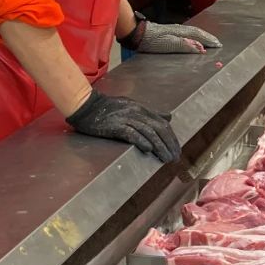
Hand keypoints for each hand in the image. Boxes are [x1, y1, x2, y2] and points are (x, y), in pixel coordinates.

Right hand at [66, 91, 180, 162]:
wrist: (87, 105)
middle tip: (176, 157)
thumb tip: (168, 117)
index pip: (162, 123)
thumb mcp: (132, 106)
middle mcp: (137, 113)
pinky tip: (149, 150)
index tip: (177, 149)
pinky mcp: (115, 126)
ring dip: (160, 146)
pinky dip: (142, 141)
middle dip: (170, 144)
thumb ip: (150, 112)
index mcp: (142, 109)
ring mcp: (126, 119)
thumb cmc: (108, 107)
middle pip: (159, 128)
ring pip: (149, 132)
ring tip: (167, 158)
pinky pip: (131, 133)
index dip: (171, 137)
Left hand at [123, 17, 221, 52]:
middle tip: (217, 43)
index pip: (199, 35)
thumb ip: (184, 46)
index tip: (218, 45)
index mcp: (182, 32)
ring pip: (193, 31)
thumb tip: (200, 48)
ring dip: (203, 36)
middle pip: (198, 32)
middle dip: (208, 37)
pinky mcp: (170, 31)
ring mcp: (175, 29)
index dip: (209, 40)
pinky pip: (188, 33)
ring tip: (209, 41)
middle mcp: (180, 29)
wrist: (138, 34)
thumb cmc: (152, 41)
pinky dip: (195, 36)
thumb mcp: (169, 45)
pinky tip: (193, 39)